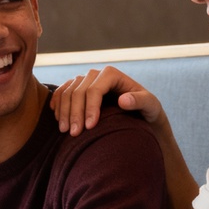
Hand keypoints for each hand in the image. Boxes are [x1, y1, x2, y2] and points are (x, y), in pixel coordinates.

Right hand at [50, 66, 164, 135]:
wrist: (139, 113)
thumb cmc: (146, 109)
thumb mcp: (150, 106)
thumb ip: (140, 101)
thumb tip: (123, 100)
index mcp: (111, 74)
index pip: (94, 90)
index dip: (90, 108)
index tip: (90, 127)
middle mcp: (96, 74)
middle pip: (78, 92)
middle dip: (74, 114)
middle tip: (74, 134)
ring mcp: (85, 80)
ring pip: (67, 92)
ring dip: (63, 112)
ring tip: (64, 131)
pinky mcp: (77, 88)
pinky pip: (62, 92)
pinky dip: (57, 104)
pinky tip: (57, 118)